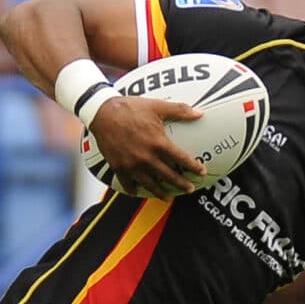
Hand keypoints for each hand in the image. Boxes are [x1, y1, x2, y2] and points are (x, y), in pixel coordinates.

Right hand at [88, 96, 205, 199]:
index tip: (201, 172)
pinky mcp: (118, 168)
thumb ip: (180, 110)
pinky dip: (135, 190)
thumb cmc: (131, 108)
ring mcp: (132, 165)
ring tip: (168, 197)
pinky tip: (140, 192)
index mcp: (158, 143)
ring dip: (161, 193)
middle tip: (190, 189)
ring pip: (150, 185)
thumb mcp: (157, 106)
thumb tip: (200, 113)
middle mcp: (146, 158)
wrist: (102, 113)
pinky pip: (129, 185)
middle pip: (169, 177)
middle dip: (182, 184)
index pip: (181, 160)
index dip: (194, 167)